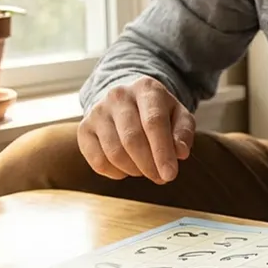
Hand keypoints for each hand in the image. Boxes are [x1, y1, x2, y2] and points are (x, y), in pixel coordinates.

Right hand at [77, 75, 194, 183]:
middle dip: (149, 165)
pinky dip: (116, 173)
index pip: (153, 122)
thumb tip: (180, 153)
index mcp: (146, 88)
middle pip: (132, 139)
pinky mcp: (84, 129)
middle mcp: (118, 96)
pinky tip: (128, 168)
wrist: (125, 100)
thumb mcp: (178, 115)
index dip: (162, 151)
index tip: (170, 175)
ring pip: (114, 153)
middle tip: (161, 178)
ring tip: (147, 169)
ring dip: (134, 170)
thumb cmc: (157, 111)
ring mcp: (97, 112)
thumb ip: (184, 132)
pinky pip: (98, 161)